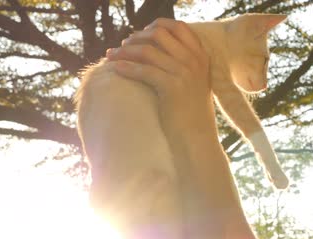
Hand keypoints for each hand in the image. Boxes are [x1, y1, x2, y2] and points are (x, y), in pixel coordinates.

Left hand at [106, 18, 214, 133]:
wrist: (197, 138)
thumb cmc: (191, 113)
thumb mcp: (194, 82)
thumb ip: (182, 63)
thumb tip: (153, 48)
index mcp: (201, 56)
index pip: (179, 27)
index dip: (157, 26)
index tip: (141, 35)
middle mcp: (194, 61)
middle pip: (159, 34)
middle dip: (137, 37)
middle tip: (123, 45)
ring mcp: (184, 73)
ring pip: (147, 51)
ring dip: (124, 51)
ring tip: (111, 56)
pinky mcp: (172, 87)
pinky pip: (143, 70)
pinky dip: (126, 67)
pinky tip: (115, 69)